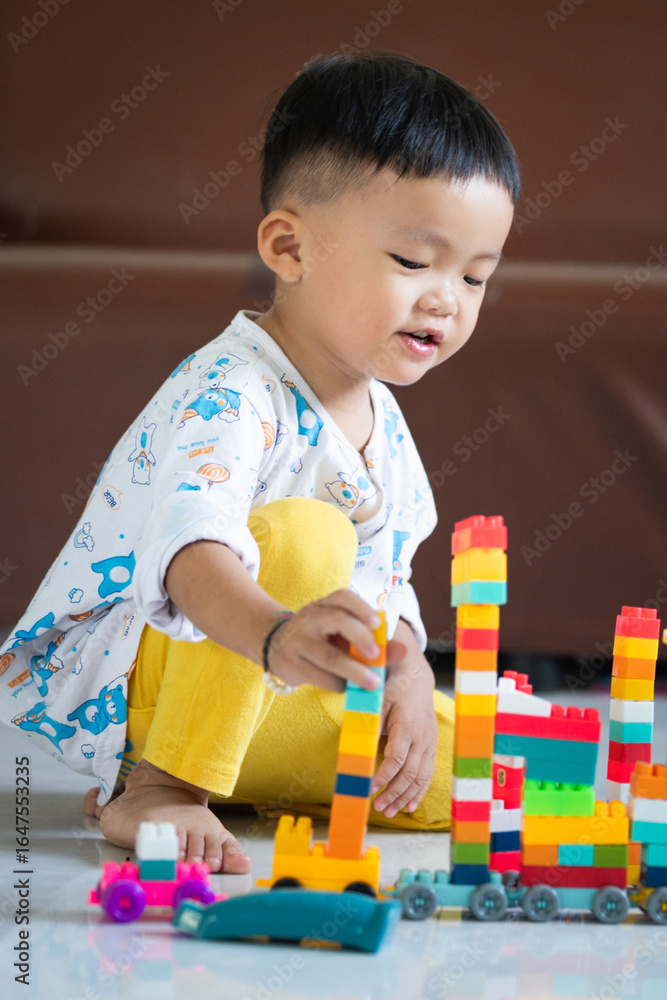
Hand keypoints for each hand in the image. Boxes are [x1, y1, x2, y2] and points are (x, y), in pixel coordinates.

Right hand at [266, 589, 403, 692]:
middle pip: (336, 620)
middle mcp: (310, 618)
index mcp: (325, 605)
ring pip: (328, 655)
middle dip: (360, 636)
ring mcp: (298, 642)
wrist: (276, 646)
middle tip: (376, 653)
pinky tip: (348, 687)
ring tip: (373, 683)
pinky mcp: (291, 665)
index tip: (378, 623)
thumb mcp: (342, 633)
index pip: (342, 597)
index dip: (361, 608)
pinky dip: (338, 683)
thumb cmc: (320, 637)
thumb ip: (374, 641)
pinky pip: (319, 676)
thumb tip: (402, 651)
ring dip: (354, 670)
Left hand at [371, 621, 436, 817]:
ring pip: (421, 777)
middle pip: (410, 773)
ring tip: (391, 812)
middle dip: (394, 792)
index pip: (396, 759)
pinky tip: (410, 806)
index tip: (370, 788)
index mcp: (408, 726)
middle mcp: (422, 738)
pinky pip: (428, 773)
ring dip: (406, 797)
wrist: (417, 678)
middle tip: (378, 807)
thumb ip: (374, 723)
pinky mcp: (432, 746)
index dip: (383, 776)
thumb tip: (362, 748)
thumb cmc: (394, 688)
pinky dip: (419, 791)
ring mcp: (430, 743)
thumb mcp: (380, 700)